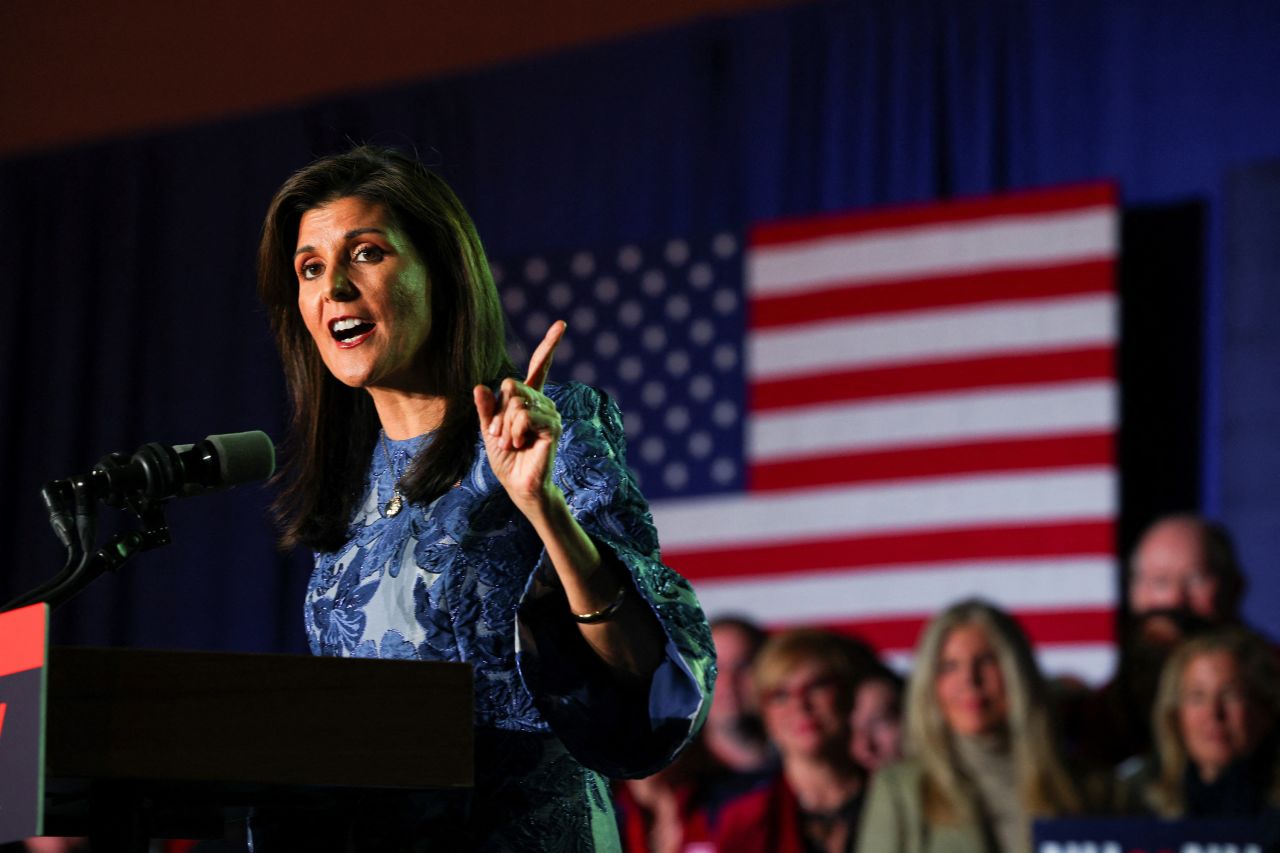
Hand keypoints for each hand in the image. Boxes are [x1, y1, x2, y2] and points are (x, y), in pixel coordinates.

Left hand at [473, 321, 566, 513]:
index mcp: (528, 399)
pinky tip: (519, 443)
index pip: (540, 366)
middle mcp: (542, 402)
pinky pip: (526, 415)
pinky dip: (515, 430)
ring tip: (510, 442)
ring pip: (517, 402)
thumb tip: (480, 386)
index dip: (550, 345)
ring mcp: (550, 413)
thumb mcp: (488, 430)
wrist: (517, 484)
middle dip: (499, 413)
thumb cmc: (505, 458)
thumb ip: (486, 409)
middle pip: (513, 387)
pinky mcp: (552, 426)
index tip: (562, 324)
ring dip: (505, 425)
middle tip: (499, 434)